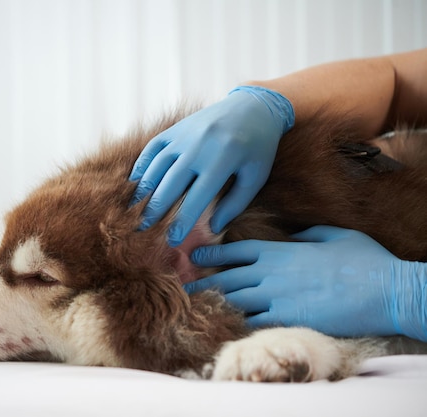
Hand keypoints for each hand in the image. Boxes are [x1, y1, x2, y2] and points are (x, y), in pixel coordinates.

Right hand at [129, 86, 293, 246]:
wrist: (252, 106)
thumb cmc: (258, 147)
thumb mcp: (256, 176)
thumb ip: (236, 203)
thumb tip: (213, 228)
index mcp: (223, 159)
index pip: (197, 197)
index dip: (183, 220)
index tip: (173, 240)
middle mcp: (199, 145)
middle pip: (170, 183)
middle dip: (155, 209)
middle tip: (142, 229)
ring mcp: (184, 135)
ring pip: (156, 166)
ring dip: (143, 190)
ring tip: (133, 211)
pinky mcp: (175, 128)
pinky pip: (152, 148)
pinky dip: (141, 166)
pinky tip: (134, 184)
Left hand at [184, 226, 426, 340]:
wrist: (384, 291)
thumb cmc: (364, 260)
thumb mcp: (335, 235)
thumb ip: (308, 232)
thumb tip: (296, 233)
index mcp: (281, 250)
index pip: (237, 250)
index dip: (213, 252)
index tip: (194, 254)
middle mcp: (272, 273)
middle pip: (228, 277)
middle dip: (203, 280)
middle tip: (183, 284)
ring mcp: (277, 296)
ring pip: (235, 299)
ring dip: (214, 301)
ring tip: (194, 303)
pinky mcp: (287, 318)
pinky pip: (253, 321)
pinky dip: (237, 321)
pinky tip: (224, 322)